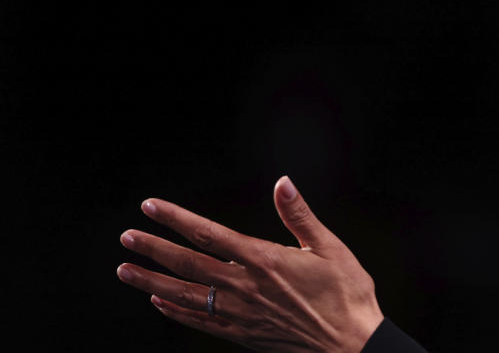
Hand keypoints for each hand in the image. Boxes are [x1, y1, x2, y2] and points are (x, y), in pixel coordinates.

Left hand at [117, 176, 383, 352]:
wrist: (351, 346)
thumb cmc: (347, 294)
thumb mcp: (330, 248)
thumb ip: (299, 215)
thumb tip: (283, 182)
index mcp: (264, 260)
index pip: (209, 234)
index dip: (177, 219)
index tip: (151, 207)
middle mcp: (245, 287)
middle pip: (188, 265)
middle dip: (153, 249)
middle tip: (126, 237)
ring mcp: (241, 314)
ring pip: (186, 296)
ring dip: (152, 282)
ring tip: (126, 271)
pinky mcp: (243, 334)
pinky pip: (200, 321)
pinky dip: (175, 311)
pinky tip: (159, 302)